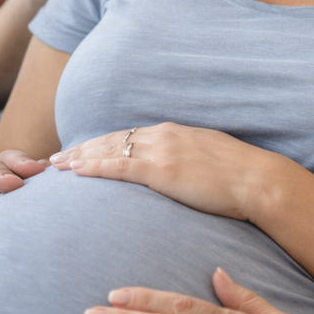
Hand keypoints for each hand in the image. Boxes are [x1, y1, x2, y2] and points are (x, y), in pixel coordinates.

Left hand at [50, 123, 299, 222]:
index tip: (80, 151)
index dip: (100, 144)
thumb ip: (186, 160)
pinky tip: (75, 171)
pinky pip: (119, 167)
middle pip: (111, 140)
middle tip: (55, 158)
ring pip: (109, 150)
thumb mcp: (208, 159)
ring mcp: (162, 151)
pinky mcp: (163, 170)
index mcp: (174, 132)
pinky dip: (94, 167)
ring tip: (55, 166)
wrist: (258, 181)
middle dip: (81, 148)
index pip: (127, 136)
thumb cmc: (239, 177)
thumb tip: (177, 172)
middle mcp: (163, 135)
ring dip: (79, 157)